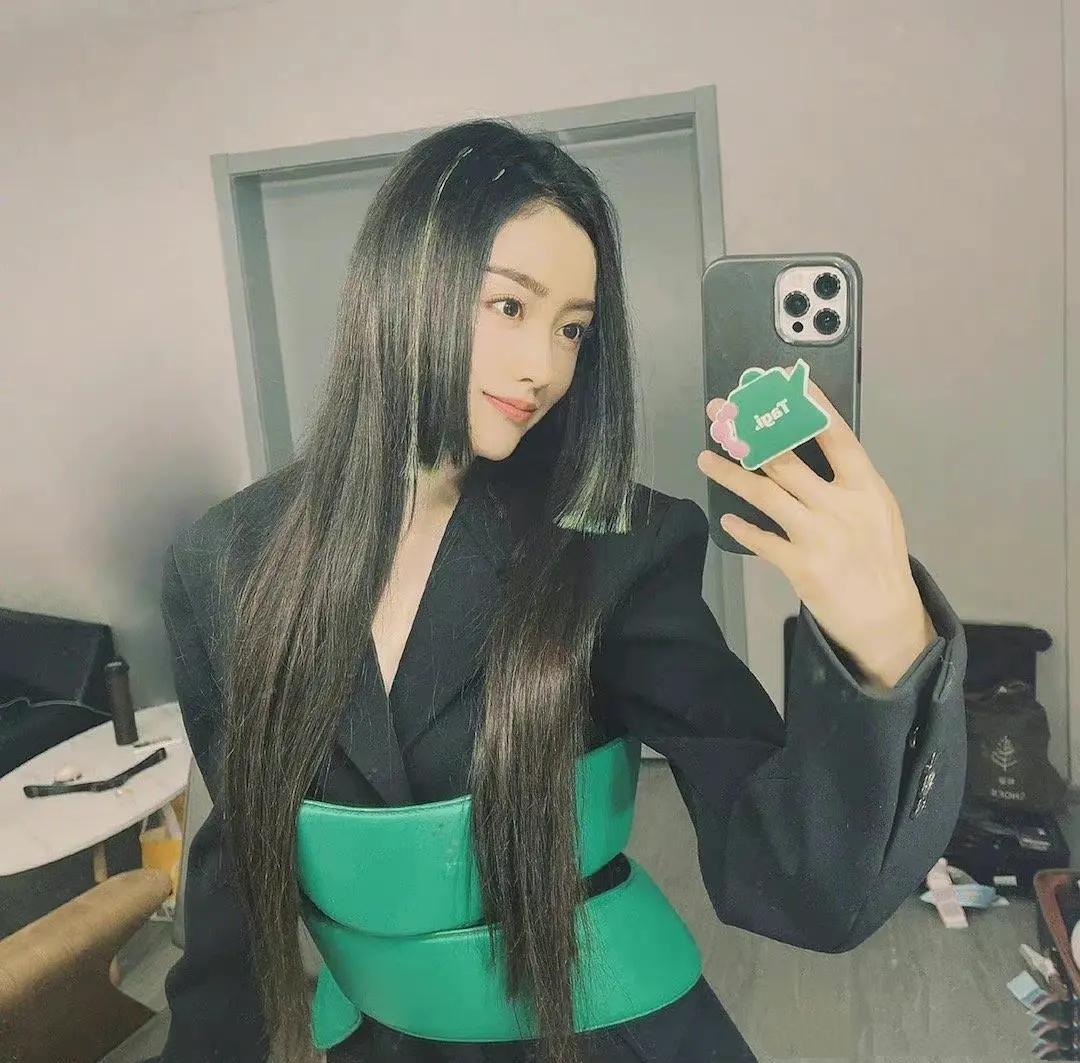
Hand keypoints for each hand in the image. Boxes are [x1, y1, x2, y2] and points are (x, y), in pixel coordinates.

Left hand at [696, 373, 933, 687]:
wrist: (886, 617)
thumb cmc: (879, 557)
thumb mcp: (878, 510)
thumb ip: (848, 481)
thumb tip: (806, 445)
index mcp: (866, 487)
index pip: (835, 436)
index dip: (808, 407)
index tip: (781, 382)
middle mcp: (841, 506)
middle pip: (786, 459)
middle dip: (749, 431)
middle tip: (720, 412)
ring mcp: (820, 536)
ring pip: (765, 494)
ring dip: (730, 473)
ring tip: (706, 458)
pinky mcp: (801, 566)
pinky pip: (762, 540)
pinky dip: (742, 527)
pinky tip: (725, 518)